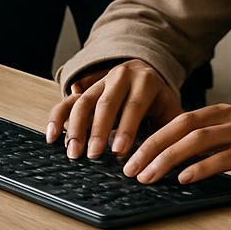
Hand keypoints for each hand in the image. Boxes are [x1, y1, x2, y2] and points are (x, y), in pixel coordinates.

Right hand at [48, 59, 182, 159]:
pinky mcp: (85, 90)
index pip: (134, 105)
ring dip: (76, 129)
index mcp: (145, 81)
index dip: (126, 129)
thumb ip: (173, 129)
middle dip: (99, 131)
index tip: (119, 152)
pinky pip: (67, 102)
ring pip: (84, 102)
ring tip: (74, 153)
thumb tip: (179, 156)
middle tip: (94, 156)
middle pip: (106, 103)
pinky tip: (51, 137)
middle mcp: (120, 77)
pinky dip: (56, 118)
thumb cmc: (160, 102)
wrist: (147, 74)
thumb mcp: (171, 110)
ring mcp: (100, 81)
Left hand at [119, 104, 230, 184]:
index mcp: (221, 113)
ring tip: (149, 176)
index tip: (132, 155)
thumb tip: (178, 156)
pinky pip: (221, 158)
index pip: (178, 120)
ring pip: (196, 141)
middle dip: (152, 146)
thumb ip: (212, 139)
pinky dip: (200, 168)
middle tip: (131, 168)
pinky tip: (184, 179)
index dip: (152, 136)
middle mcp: (228, 118)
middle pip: (181, 126)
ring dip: (168, 158)